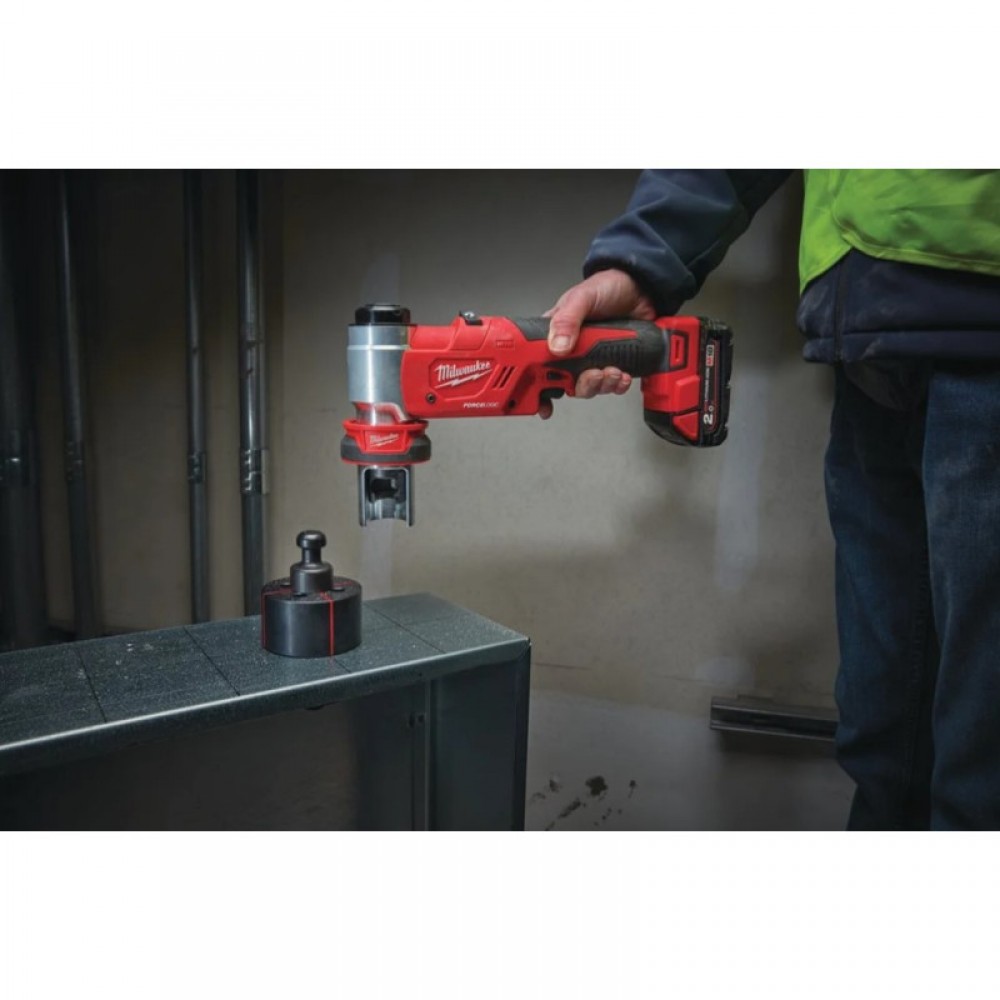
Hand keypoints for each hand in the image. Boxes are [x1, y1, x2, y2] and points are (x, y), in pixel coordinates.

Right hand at [539, 269, 656, 418]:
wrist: (641, 289)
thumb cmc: (607, 287)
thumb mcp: (581, 298)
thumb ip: (567, 320)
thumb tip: (558, 346)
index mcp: (554, 335)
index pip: (537, 365)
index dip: (536, 387)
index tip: (542, 402)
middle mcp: (571, 351)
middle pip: (564, 384)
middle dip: (580, 386)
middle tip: (592, 374)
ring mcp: (592, 359)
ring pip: (589, 387)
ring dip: (601, 385)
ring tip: (611, 370)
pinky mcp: (613, 363)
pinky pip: (611, 386)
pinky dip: (618, 384)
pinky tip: (622, 374)